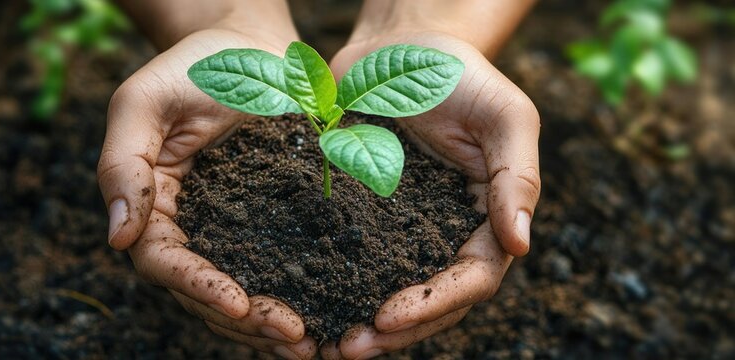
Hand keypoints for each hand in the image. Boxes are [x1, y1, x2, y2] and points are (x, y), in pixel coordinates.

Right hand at [97, 26, 315, 358]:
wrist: (249, 43)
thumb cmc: (192, 64)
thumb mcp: (144, 102)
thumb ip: (123, 166)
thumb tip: (117, 239)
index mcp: (153, 204)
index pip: (165, 261)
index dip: (199, 287)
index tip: (240, 303)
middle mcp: (190, 225)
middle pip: (206, 290)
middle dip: (246, 319)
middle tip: (294, 338)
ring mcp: (231, 227)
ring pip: (243, 291)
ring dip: (271, 324)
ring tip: (313, 345)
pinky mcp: (271, 220)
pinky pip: (279, 266)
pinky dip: (299, 294)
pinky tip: (328, 313)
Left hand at [321, 30, 539, 358]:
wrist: (401, 45)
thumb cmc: (461, 73)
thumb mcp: (505, 115)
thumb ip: (519, 177)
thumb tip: (521, 246)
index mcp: (485, 217)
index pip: (471, 278)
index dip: (435, 304)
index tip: (389, 317)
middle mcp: (445, 232)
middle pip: (430, 301)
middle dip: (394, 331)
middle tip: (349, 349)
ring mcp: (403, 228)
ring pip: (389, 290)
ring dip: (364, 324)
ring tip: (327, 347)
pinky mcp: (362, 214)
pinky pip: (350, 258)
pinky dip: (333, 286)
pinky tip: (304, 304)